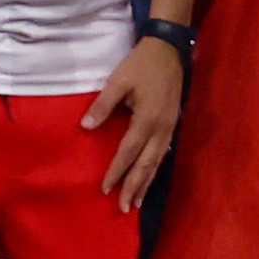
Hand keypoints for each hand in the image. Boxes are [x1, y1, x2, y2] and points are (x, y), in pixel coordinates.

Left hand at [80, 33, 184, 208]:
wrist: (168, 51)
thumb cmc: (140, 65)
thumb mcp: (118, 81)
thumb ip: (103, 105)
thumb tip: (86, 127)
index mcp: (146, 120)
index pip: (128, 153)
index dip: (116, 171)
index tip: (105, 189)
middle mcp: (161, 130)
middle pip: (146, 166)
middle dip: (134, 187)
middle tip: (122, 207)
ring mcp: (169, 129)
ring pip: (156, 163)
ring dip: (145, 183)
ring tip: (135, 201)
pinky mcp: (172, 125)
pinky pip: (162, 155)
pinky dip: (154, 170)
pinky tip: (148, 178)